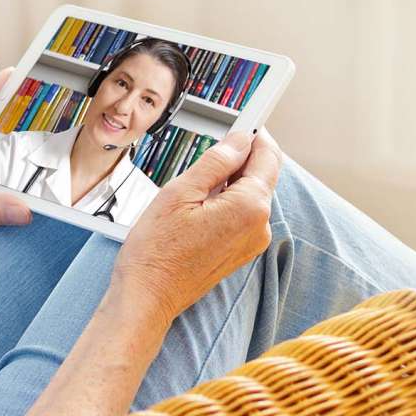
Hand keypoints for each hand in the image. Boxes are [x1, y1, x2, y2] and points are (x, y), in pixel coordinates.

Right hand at [111, 128, 281, 325]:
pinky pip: (242, 214)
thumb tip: (239, 140)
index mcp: (250, 206)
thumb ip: (216, 161)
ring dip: (229, 181)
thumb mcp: (181, 191)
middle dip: (241, 157)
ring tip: (193, 185)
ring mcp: (252, 242)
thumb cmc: (156, 250)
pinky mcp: (241, 252)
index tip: (245, 119)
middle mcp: (260, 226)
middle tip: (210, 148)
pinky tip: (197, 206)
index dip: (255, 133)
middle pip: (261, 175)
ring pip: (250, 194)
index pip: (267, 156)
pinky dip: (226, 201)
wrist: (148, 295)